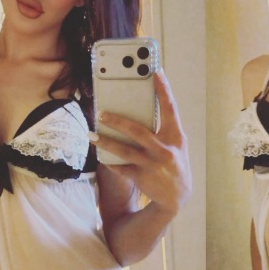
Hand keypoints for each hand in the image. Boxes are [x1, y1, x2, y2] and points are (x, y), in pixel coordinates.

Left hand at [90, 70, 191, 216]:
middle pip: (137, 130)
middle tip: (100, 113)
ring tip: (91, 135)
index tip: (156, 72)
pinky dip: (111, 162)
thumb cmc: (174, 164)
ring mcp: (153, 164)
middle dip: (116, 120)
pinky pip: (121, 167)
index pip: (170, 109)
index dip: (164, 90)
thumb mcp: (176, 146)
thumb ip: (163, 130)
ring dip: (105, 142)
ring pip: (124, 150)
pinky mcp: (143, 177)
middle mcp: (165, 150)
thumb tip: (139, 111)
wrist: (177, 197)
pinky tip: (102, 157)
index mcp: (176, 137)